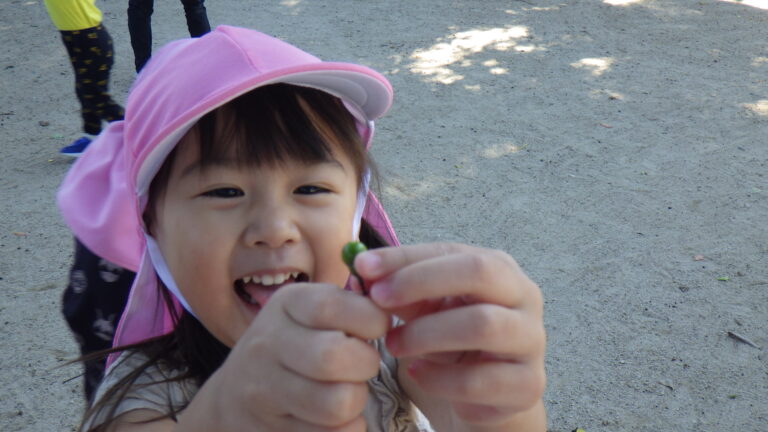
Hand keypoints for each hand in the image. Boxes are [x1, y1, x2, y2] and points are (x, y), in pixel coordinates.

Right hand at [199, 283, 390, 431]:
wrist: (233, 396)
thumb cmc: (293, 345)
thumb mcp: (310, 311)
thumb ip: (349, 305)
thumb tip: (390, 305)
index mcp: (286, 305)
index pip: (332, 305)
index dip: (369, 319)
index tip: (377, 329)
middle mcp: (268, 343)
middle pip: (334, 357)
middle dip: (365, 364)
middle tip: (363, 365)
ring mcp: (264, 389)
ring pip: (336, 403)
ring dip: (356, 401)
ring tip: (348, 390)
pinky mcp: (271, 429)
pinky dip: (347, 428)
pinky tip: (337, 417)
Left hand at [354, 243, 545, 428]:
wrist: (486, 396)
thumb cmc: (452, 340)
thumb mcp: (425, 309)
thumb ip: (400, 288)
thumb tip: (362, 269)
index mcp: (499, 269)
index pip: (452, 251)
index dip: (406, 258)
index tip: (362, 268)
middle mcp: (524, 297)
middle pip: (480, 273)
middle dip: (422, 283)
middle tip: (378, 300)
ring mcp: (531, 341)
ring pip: (483, 325)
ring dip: (427, 334)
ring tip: (393, 344)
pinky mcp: (527, 384)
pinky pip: (481, 380)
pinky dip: (441, 378)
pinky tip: (418, 374)